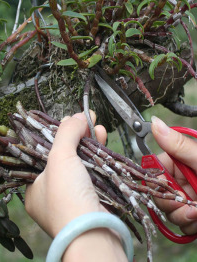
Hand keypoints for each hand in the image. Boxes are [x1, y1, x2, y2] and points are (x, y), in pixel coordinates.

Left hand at [25, 111, 126, 261]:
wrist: (93, 233)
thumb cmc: (66, 198)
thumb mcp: (59, 159)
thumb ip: (65, 134)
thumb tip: (77, 117)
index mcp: (35, 187)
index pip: (44, 154)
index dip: (56, 136)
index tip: (68, 121)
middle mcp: (51, 193)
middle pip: (63, 156)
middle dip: (75, 136)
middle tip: (85, 120)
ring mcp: (72, 196)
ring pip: (80, 162)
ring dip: (89, 142)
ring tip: (96, 125)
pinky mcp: (90, 198)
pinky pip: (92, 171)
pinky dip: (97, 155)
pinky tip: (101, 139)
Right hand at [152, 116, 196, 234]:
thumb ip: (179, 146)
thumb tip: (155, 123)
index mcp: (183, 161)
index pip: (155, 169)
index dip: (158, 181)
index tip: (170, 189)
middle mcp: (182, 178)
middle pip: (159, 191)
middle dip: (171, 202)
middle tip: (188, 206)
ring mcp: (187, 196)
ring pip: (167, 209)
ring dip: (181, 216)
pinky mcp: (192, 213)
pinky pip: (179, 221)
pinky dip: (189, 224)